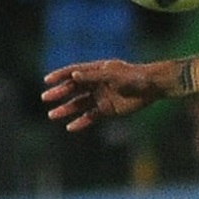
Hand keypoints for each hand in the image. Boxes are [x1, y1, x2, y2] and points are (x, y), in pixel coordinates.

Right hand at [42, 59, 160, 130]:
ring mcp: (101, 97)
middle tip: (45, 98)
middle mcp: (96, 83)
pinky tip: (70, 127)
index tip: (47, 80)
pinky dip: (81, 122)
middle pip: (73, 89)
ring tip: (52, 115)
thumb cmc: (134, 76)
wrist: (152, 88)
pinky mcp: (107, 110)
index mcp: (96, 70)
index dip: (60, 75)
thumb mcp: (112, 75)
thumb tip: (73, 75)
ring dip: (66, 109)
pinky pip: (91, 117)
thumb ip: (93, 75)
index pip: (74, 72)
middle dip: (59, 93)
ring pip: (79, 104)